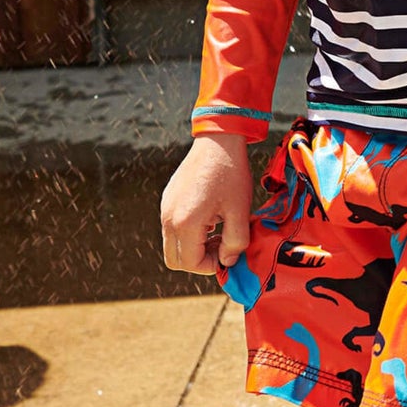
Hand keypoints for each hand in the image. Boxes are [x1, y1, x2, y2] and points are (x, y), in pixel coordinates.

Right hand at [160, 133, 253, 273]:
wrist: (218, 140)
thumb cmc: (231, 173)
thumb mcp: (240, 211)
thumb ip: (235, 242)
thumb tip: (227, 261)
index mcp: (185, 222)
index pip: (190, 263)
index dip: (211, 266)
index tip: (227, 254)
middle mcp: (169, 217)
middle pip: (175, 260)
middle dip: (198, 260)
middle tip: (220, 247)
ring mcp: (165, 207)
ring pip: (172, 244)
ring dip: (193, 246)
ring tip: (217, 231)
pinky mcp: (167, 199)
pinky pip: (172, 227)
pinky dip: (187, 232)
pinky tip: (209, 217)